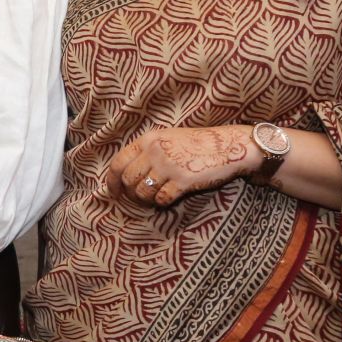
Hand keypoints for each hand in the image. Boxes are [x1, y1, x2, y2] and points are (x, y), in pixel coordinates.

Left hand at [103, 125, 257, 208]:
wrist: (229, 146)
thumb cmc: (198, 144)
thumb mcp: (167, 139)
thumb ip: (147, 152)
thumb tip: (125, 176)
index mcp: (148, 139)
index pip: (118, 162)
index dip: (112, 181)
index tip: (113, 193)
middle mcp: (155, 151)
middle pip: (128, 180)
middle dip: (130, 194)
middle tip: (138, 200)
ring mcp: (169, 165)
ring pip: (142, 191)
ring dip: (146, 200)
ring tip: (154, 200)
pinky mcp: (183, 180)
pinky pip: (162, 199)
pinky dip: (162, 203)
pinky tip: (168, 200)